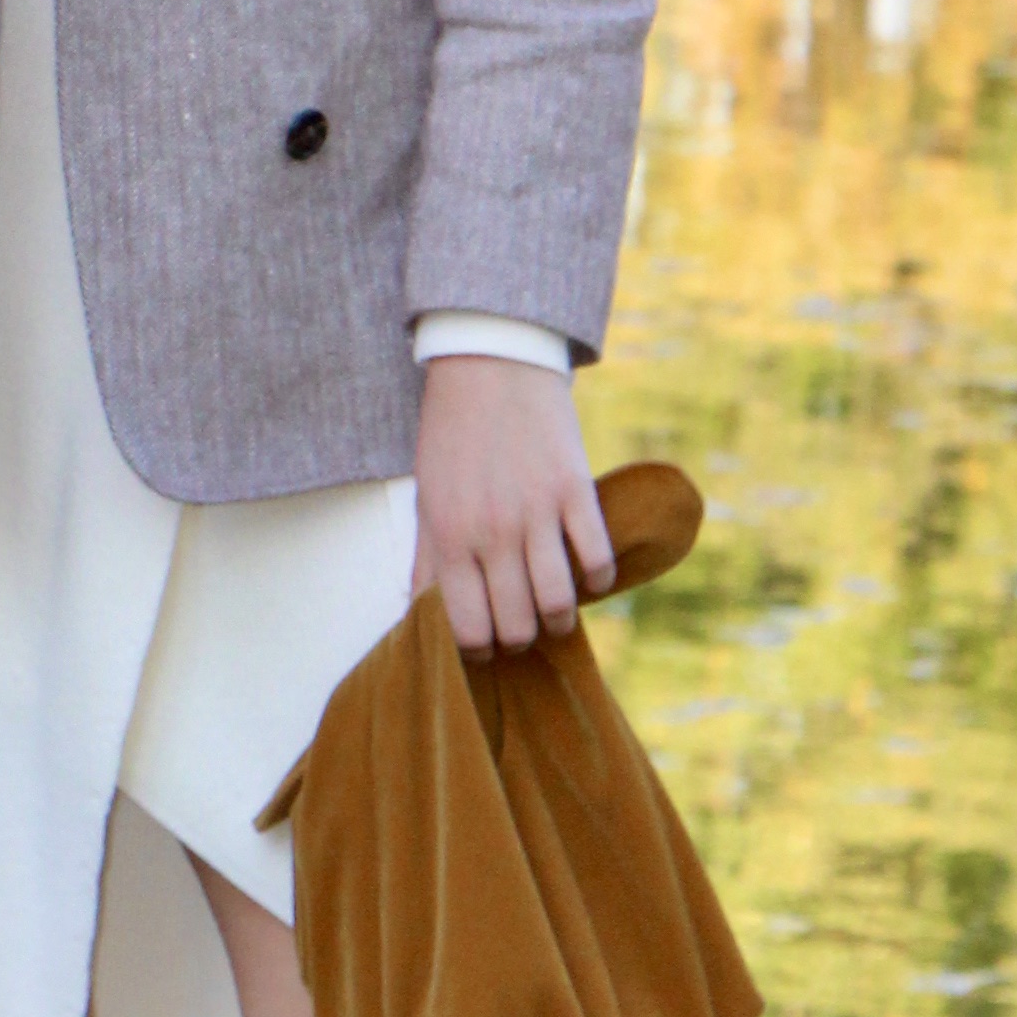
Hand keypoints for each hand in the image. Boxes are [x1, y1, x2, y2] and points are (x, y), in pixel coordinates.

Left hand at [410, 354, 614, 656]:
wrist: (490, 366)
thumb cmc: (453, 435)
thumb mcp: (427, 496)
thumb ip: (427, 558)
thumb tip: (418, 612)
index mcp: (449, 536)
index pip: (466, 626)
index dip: (477, 649)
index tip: (484, 644)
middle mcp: (491, 532)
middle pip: (515, 624)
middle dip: (518, 639)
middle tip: (520, 628)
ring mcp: (536, 512)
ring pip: (556, 603)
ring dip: (558, 620)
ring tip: (555, 614)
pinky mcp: (574, 490)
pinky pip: (596, 558)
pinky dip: (597, 579)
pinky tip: (588, 576)